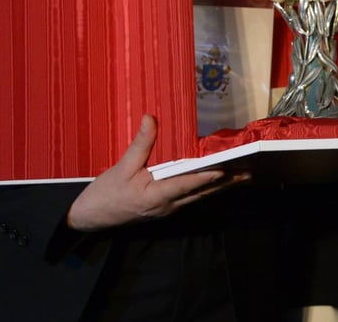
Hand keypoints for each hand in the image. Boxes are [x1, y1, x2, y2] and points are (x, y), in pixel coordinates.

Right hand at [67, 115, 248, 231]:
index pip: (187, 184)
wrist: (88, 219)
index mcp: (155, 196)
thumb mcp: (121, 167)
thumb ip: (140, 143)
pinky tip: (218, 182)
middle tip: (248, 173)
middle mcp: (165, 206)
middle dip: (225, 183)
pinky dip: (206, 189)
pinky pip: (190, 198)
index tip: (226, 169)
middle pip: (201, 192)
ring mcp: (166, 210)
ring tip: (242, 177)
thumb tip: (151, 118)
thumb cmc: (104, 194)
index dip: (207, 176)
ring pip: (199, 197)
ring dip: (220, 187)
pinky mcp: (164, 209)